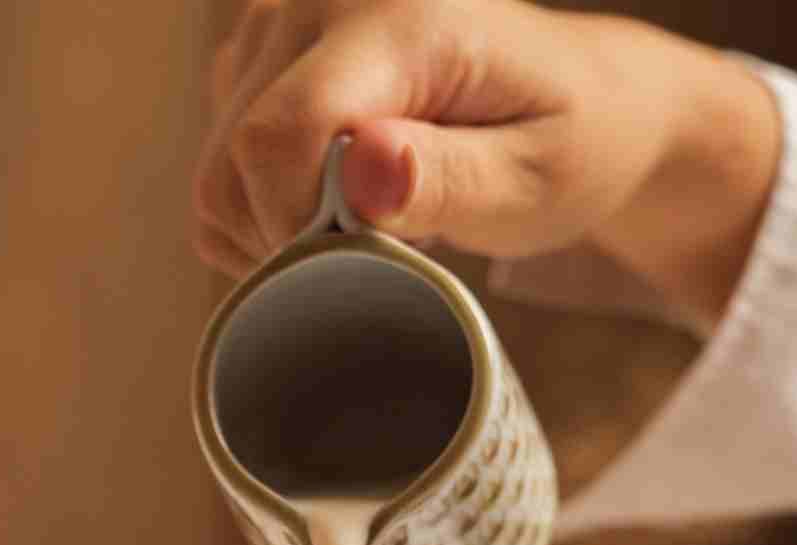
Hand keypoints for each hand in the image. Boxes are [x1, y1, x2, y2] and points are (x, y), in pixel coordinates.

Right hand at [195, 0, 780, 326]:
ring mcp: (281, 18)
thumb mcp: (533, 182)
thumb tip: (361, 167)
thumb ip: (447, 178)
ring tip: (364, 230)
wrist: (580, 100)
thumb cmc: (566, 145)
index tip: (366, 268)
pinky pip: (218, 163)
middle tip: (381, 254)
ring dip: (274, 231)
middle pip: (236, 158)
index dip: (302, 230)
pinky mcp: (259, 53)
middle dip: (293, 239)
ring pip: (216, 170)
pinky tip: (331, 209)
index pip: (282, 133)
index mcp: (400, 14)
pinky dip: (261, 213)